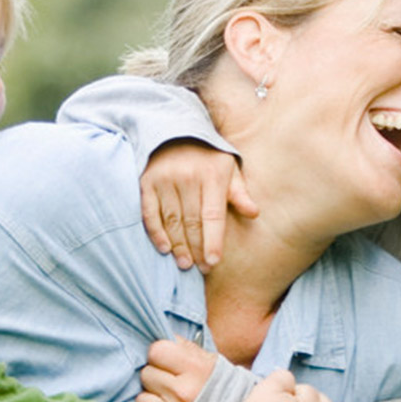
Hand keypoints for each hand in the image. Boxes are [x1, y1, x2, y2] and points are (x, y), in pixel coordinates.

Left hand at [136, 336, 218, 401]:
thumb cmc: (218, 384)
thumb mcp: (208, 360)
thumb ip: (182, 347)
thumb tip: (155, 338)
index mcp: (197, 367)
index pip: (157, 350)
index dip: (160, 354)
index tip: (167, 360)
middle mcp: (184, 390)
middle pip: (147, 372)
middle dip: (155, 375)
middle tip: (170, 381)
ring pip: (142, 395)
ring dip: (151, 395)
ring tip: (168, 398)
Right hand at [140, 139, 256, 269]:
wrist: (176, 132)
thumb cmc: (209, 159)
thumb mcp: (229, 169)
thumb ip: (240, 193)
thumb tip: (253, 213)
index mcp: (212, 175)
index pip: (213, 215)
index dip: (213, 241)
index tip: (213, 262)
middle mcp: (187, 177)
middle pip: (192, 222)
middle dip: (197, 249)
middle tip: (201, 269)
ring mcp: (164, 179)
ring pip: (171, 221)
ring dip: (178, 245)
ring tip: (185, 264)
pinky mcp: (147, 182)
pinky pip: (150, 213)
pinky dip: (156, 233)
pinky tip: (165, 248)